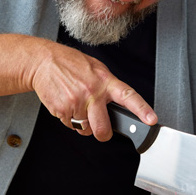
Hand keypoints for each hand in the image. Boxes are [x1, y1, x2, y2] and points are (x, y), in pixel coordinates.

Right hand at [29, 40, 156, 139]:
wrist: (44, 61)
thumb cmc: (70, 63)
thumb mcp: (95, 68)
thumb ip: (108, 85)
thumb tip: (117, 102)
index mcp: (105, 81)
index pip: (128, 96)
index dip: (142, 110)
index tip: (151, 120)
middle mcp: (92, 93)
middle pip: (103, 129)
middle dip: (102, 133)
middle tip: (99, 127)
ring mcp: (77, 102)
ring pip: (85, 129)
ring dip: (82, 123)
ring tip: (77, 105)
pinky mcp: (62, 110)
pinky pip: (70, 126)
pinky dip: (68, 119)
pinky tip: (66, 103)